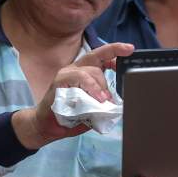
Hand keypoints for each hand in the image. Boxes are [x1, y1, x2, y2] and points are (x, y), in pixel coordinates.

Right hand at [12, 42, 134, 148]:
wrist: (47, 126)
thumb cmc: (69, 116)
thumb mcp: (93, 107)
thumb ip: (103, 101)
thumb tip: (118, 102)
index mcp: (84, 72)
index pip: (101, 56)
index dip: (115, 51)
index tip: (130, 49)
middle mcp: (74, 69)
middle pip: (96, 58)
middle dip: (111, 61)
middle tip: (121, 72)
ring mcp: (66, 74)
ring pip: (90, 70)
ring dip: (101, 85)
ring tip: (105, 100)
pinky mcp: (59, 81)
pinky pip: (79, 78)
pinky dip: (91, 87)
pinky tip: (97, 98)